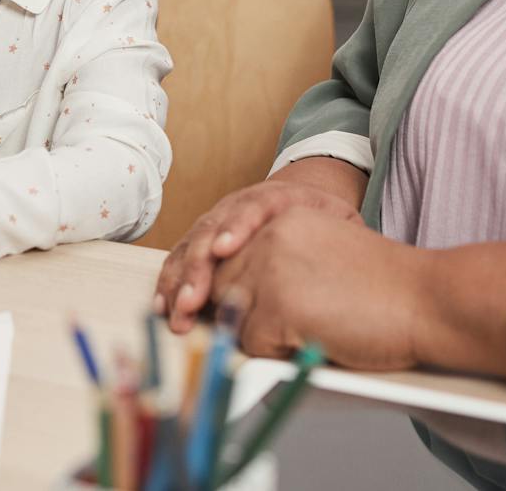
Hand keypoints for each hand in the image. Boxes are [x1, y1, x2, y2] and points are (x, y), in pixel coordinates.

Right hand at [155, 157, 366, 332]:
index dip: (236, 229)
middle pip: (211, 231)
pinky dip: (171, 281)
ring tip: (174, 310)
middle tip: (193, 299)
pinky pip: (181, 258)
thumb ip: (339, 241)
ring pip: (190, 247)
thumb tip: (337, 276)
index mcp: (275, 198)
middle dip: (199, 267)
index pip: (252, 209)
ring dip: (179, 280)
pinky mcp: (203, 239)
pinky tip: (163, 304)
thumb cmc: (328, 221)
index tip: (225, 250)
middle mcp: (237, 206)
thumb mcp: (343, 223)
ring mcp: (217, 221)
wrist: (305, 196)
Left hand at [209, 210, 426, 369]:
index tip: (214, 307)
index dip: (225, 287)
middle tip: (272, 330)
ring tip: (306, 331)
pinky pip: (252, 344)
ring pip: (232, 317)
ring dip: (261, 334)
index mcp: (282, 219)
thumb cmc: (386, 289)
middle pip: (219, 285)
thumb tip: (229, 300)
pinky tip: (314, 341)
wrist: (428, 300)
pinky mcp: (277, 306)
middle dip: (235, 314)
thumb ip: (277, 264)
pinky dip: (278, 355)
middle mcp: (269, 237)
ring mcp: (270, 270)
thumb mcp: (321, 256)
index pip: (226, 255)